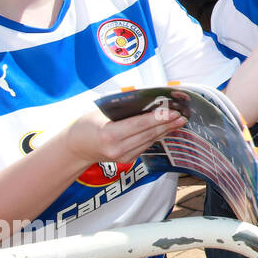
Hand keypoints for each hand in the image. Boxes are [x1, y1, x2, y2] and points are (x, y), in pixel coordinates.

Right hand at [62, 105, 186, 169]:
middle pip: (148, 134)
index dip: (158, 118)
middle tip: (182, 116)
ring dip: (166, 131)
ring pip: (149, 141)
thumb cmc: (86, 125)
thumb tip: (146, 97)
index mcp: (109, 134)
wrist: (75, 148)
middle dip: (167, 124)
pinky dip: (156, 137)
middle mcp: (117, 148)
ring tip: (179, 122)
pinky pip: (145, 146)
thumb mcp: (99, 111)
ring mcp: (122, 156)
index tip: (173, 112)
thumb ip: (122, 106)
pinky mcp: (126, 160)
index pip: (140, 125)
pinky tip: (166, 130)